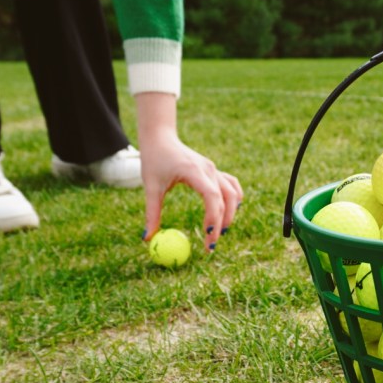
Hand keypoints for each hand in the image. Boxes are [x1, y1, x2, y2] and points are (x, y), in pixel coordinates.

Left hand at [136, 93, 242, 250]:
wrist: (160, 137)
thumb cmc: (154, 159)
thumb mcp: (151, 187)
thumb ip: (152, 213)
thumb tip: (148, 238)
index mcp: (194, 171)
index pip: (212, 197)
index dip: (213, 217)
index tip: (207, 236)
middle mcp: (208, 169)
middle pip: (226, 198)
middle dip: (221, 223)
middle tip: (211, 245)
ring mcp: (213, 169)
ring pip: (232, 193)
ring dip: (230, 213)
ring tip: (222, 232)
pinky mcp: (213, 170)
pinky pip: (231, 185)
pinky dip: (233, 199)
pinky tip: (229, 212)